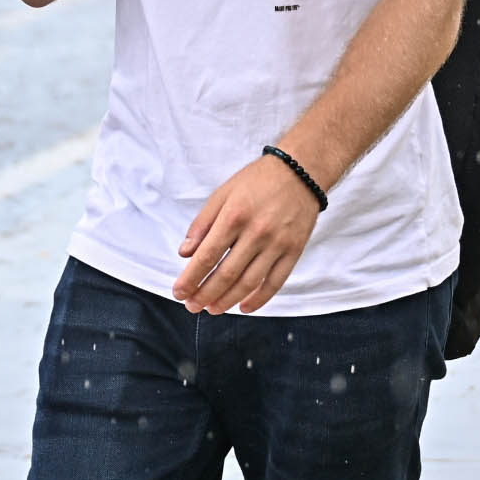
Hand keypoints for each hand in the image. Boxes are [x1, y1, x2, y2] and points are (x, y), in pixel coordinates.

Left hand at [172, 155, 322, 314]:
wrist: (301, 171)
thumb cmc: (257, 181)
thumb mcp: (223, 193)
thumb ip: (202, 224)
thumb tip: (185, 253)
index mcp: (234, 216)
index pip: (207, 256)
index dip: (191, 278)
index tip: (179, 292)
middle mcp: (256, 232)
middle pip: (226, 274)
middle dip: (205, 294)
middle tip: (192, 306)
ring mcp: (277, 243)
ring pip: (249, 283)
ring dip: (227, 300)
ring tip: (212, 309)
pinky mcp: (294, 251)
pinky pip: (275, 282)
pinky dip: (259, 299)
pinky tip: (244, 307)